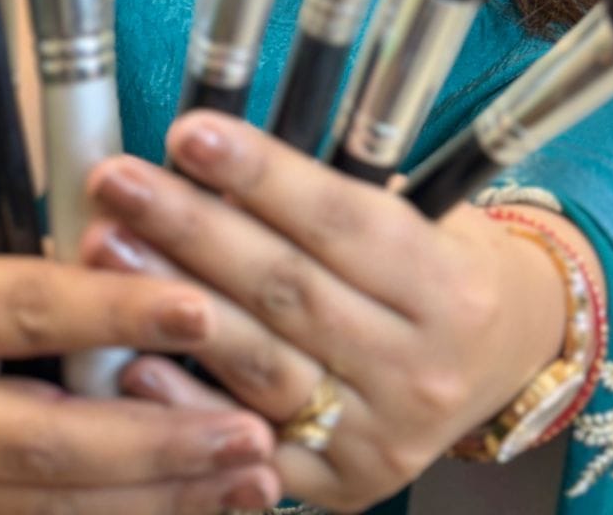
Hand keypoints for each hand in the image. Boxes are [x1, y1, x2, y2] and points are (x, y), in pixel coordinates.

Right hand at [0, 198, 280, 513]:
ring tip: (249, 479)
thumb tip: (183, 262)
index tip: (204, 311)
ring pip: (41, 508)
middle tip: (248, 433)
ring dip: (158, 499)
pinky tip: (194, 505)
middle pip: (37, 440)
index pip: (26, 310)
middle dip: (156, 443)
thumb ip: (70, 254)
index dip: (117, 313)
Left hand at [83, 115, 576, 512]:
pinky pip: (253, 449)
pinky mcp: (344, 487)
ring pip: (260, 365)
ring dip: (172, 304)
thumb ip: (332, 194)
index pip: (341, 221)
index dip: (261, 174)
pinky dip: (189, 406)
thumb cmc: (443, 264)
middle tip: (118, 182)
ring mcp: (382, 437)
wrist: (505, 362)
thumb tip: (217, 151)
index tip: (190, 133)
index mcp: (447, 285)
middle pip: (287, 290)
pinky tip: (132, 362)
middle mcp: (421, 367)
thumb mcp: (418, 212)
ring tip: (107, 246)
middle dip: (192, 229)